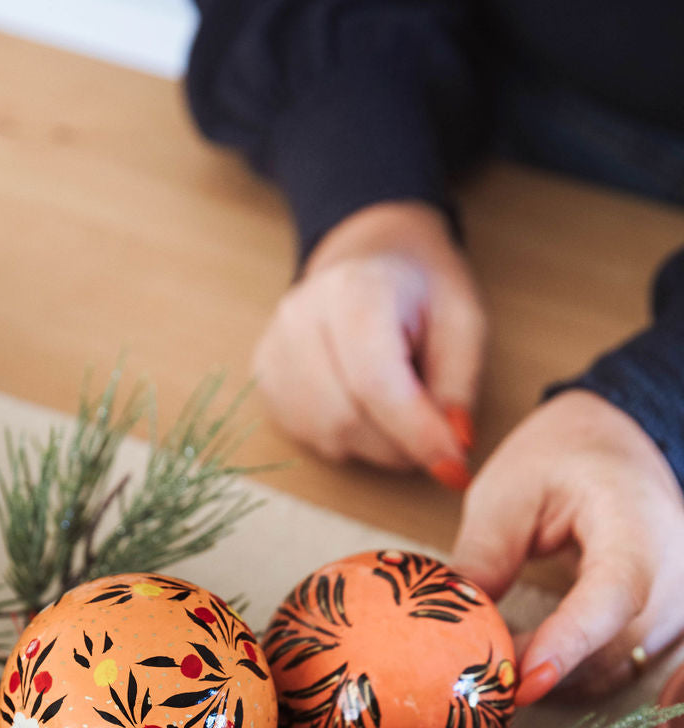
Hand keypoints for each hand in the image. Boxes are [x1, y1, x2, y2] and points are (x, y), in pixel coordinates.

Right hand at [252, 201, 485, 482]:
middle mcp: (299, 317)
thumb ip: (459, 384)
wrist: (368, 260)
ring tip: (401, 414)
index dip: (416, 433)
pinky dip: (349, 440)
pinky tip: (366, 409)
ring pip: (327, 435)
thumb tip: (451, 449)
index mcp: (352, 289)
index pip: (375, 381)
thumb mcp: (462, 322)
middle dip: (398, 445)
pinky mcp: (265, 381)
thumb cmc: (420, 292)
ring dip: (376, 446)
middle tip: (433, 436)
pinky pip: (310, 436)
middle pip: (346, 418)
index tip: (454, 467)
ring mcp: (273, 350)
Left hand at [450, 389, 683, 700]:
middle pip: (613, 644)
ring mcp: (677, 599)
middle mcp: (672, 565)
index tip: (523, 679)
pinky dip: (574, 672)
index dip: (569, 642)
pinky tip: (530, 658)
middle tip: (477, 671)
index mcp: (637, 519)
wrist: (612, 443)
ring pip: (616, 666)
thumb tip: (453, 628)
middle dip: (542, 667)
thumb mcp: (505, 494)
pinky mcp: (667, 621)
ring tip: (498, 658)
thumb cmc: (559, 457)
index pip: (613, 594)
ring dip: (555, 674)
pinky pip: (622, 665)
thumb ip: (482, 558)